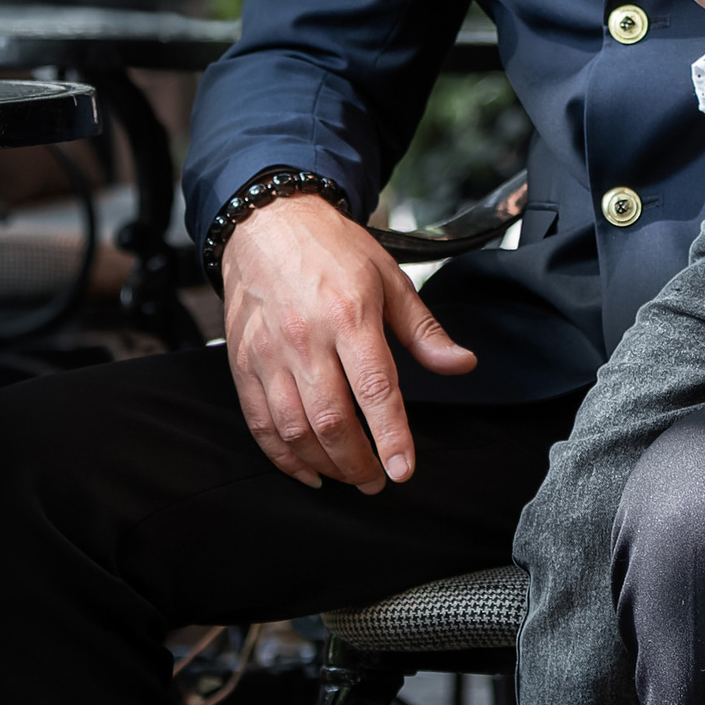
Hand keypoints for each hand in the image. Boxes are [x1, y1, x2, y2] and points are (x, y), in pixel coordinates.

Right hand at [220, 192, 475, 490]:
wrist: (267, 222)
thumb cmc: (332, 249)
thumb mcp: (390, 278)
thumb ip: (424, 330)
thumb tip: (462, 364)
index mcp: (350, 315)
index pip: (374, 388)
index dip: (390, 436)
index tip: (402, 471)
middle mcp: (305, 337)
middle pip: (331, 419)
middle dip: (357, 462)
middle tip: (376, 481)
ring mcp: (268, 352)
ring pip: (293, 428)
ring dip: (323, 464)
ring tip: (348, 477)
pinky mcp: (243, 362)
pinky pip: (259, 422)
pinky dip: (281, 456)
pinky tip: (306, 470)